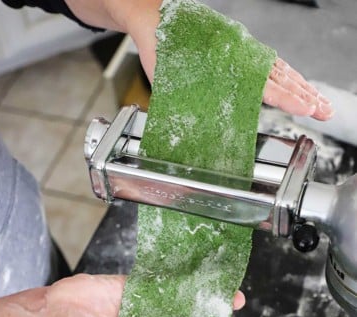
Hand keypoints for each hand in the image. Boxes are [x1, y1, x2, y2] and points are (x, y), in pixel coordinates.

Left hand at [130, 15, 333, 121]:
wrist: (156, 18)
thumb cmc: (163, 51)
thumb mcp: (174, 85)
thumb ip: (191, 105)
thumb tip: (200, 132)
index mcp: (230, 64)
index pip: (267, 85)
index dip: (289, 99)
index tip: (307, 109)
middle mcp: (243, 54)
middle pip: (283, 78)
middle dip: (307, 97)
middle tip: (326, 112)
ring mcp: (244, 48)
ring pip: (281, 69)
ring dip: (302, 87)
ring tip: (319, 103)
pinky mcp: (241, 47)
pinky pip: (270, 62)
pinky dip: (287, 75)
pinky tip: (296, 84)